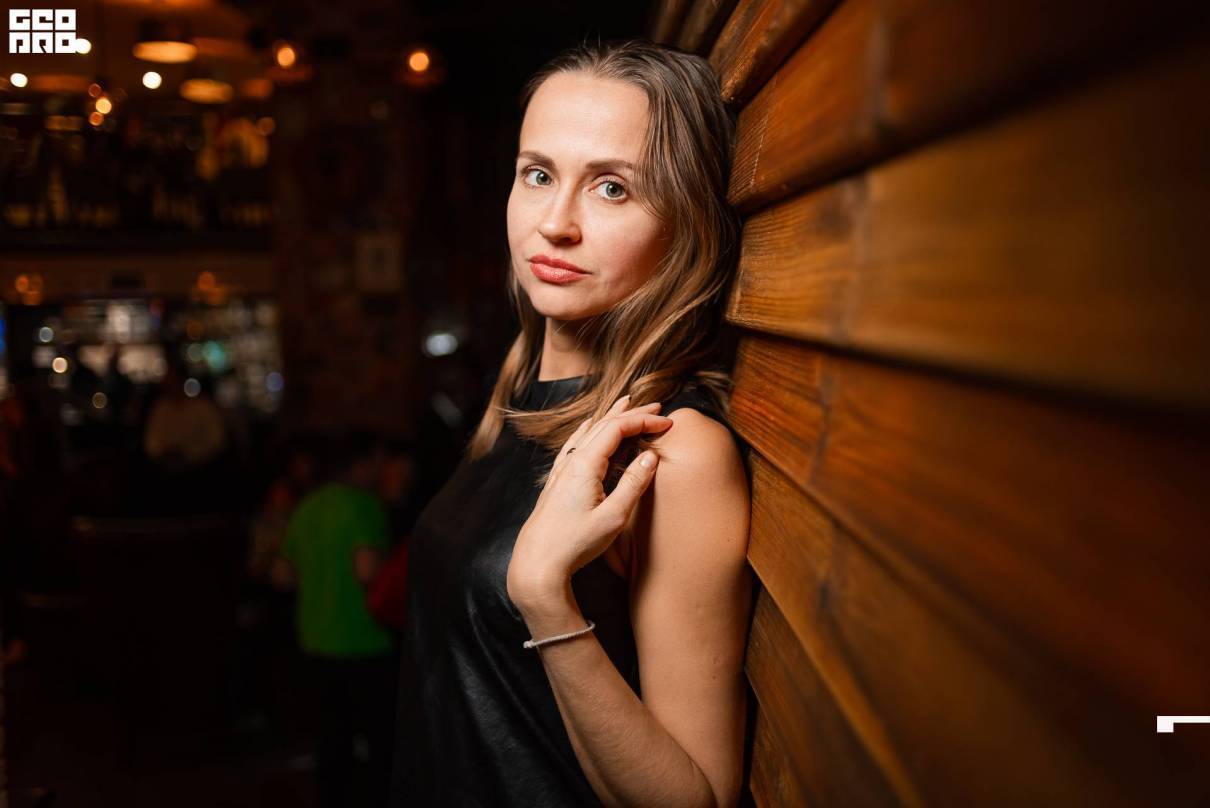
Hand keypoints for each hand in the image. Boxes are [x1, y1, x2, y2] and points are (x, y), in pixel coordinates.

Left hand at [507, 395, 672, 611]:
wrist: (538, 562)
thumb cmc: (575, 543)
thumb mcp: (614, 516)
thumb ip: (634, 483)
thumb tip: (650, 456)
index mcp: (586, 464)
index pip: (618, 428)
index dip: (644, 420)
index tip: (667, 423)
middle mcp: (572, 460)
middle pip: (604, 424)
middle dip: (632, 413)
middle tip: (656, 407)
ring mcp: (562, 469)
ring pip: (589, 431)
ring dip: (611, 417)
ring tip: (626, 404)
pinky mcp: (557, 480)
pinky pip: (576, 443)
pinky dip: (590, 429)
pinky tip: (587, 427)